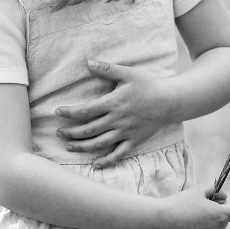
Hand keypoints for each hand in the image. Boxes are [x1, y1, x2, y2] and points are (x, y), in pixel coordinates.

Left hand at [55, 61, 173, 165]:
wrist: (171, 101)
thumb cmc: (148, 85)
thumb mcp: (128, 73)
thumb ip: (107, 69)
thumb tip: (88, 63)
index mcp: (114, 103)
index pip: (86, 110)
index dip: (70, 113)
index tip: (58, 112)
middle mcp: (118, 120)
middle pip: (89, 130)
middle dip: (71, 133)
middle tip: (58, 133)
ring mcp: (126, 132)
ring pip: (100, 144)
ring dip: (82, 147)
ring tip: (69, 147)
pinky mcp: (134, 141)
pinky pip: (119, 154)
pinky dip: (107, 161)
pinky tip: (95, 165)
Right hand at [156, 183, 229, 228]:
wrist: (160, 221)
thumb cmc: (180, 203)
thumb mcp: (198, 189)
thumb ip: (214, 188)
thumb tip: (222, 196)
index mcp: (220, 215)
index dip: (225, 204)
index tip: (214, 201)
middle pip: (223, 221)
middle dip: (215, 214)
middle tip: (198, 208)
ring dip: (207, 225)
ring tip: (189, 218)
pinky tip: (185, 228)